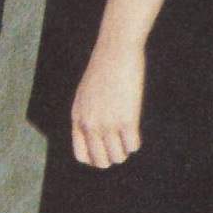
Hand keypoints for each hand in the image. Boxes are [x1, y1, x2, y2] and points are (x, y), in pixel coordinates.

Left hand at [70, 39, 144, 167]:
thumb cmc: (103, 69)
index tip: (106, 153)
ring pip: (118, 157)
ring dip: (125, 151)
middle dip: (112, 158)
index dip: (95, 159)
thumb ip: (87, 113)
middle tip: (121, 146)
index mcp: (77, 118)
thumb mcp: (85, 93)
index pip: (82, 155)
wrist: (115, 51)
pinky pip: (132, 146)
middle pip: (101, 161)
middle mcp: (90, 124)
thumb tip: (96, 134)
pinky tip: (135, 131)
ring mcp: (107, 123)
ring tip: (128, 138)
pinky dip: (135, 143)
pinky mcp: (127, 119)